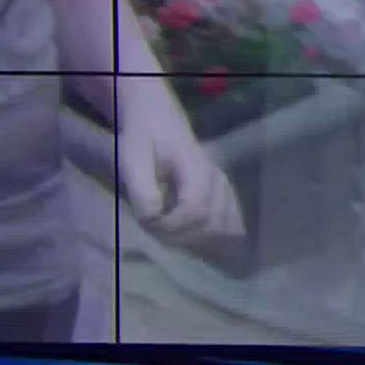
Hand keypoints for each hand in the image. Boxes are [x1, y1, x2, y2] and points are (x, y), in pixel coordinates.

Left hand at [119, 109, 245, 246]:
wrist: (161, 121)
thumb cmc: (145, 140)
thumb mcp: (132, 159)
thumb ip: (142, 189)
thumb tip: (153, 218)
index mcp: (196, 168)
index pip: (197, 208)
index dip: (173, 226)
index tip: (149, 224)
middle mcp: (217, 179)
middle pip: (213, 223)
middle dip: (182, 237)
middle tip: (156, 231)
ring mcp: (224, 188)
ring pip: (225, 227)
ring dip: (197, 241)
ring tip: (171, 236)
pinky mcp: (225, 195)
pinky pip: (232, 223)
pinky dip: (217, 239)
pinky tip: (199, 243)